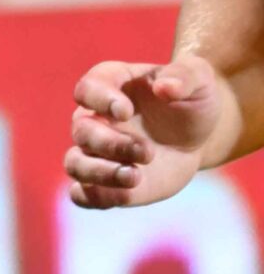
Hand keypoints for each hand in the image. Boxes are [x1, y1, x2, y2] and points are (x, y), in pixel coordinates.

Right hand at [66, 55, 224, 208]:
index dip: (100, 100)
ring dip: (100, 173)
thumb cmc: (191, 100)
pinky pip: (82, 194)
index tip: (125, 111)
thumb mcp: (199, 79)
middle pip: (81, 132)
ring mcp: (96, 153)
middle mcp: (93, 120)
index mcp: (109, 86)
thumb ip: (184, 76)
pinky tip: (124, 195)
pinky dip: (94, 197)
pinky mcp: (105, 183)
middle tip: (147, 152)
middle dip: (111, 144)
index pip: (86, 89)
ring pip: (75, 165)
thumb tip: (164, 87)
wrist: (195, 136)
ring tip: (135, 177)